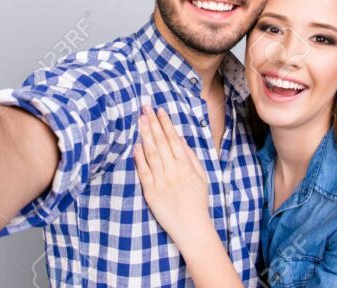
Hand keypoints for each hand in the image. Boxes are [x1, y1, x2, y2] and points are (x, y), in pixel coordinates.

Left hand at [133, 106, 210, 247]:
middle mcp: (173, 171)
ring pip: (151, 153)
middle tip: (145, 108)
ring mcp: (161, 182)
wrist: (192, 228)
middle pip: (160, 142)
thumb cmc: (198, 202)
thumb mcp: (201, 177)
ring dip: (145, 135)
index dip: (166, 123)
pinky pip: (144, 172)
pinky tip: (135, 145)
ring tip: (139, 120)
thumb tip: (180, 138)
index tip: (159, 110)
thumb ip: (191, 156)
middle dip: (152, 123)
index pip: (173, 139)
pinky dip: (139, 158)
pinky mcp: (150, 193)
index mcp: (186, 166)